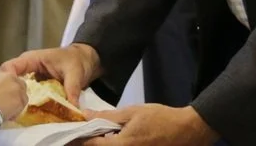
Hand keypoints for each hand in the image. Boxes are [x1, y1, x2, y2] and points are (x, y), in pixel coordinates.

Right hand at [0, 68, 27, 120]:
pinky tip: (8, 115)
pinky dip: (17, 110)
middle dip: (15, 92)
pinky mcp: (21, 99)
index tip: (6, 91)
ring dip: (17, 101)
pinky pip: (22, 104)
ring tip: (6, 110)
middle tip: (7, 102)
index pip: (9, 75)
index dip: (9, 84)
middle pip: (19, 82)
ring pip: (22, 93)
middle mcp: (10, 77)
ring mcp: (17, 87)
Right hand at [1, 43, 101, 105]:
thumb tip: (73, 107)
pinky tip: (31, 117)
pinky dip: (30, 106)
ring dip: (19, 103)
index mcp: (31, 60)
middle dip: (11, 96)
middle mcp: (27, 70)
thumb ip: (72, 89)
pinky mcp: (36, 90)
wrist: (84, 61)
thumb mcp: (75, 72)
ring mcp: (30, 80)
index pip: (10, 68)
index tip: (10, 97)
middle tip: (15, 110)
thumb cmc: (77, 60)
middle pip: (11, 82)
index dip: (7, 81)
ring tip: (20, 115)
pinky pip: (28, 98)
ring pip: (18, 92)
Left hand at [80, 105, 216, 145]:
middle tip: (79, 137)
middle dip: (88, 144)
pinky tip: (111, 140)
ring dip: (101, 145)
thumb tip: (85, 115)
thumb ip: (107, 116)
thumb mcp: (132, 112)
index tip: (69, 134)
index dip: (78, 139)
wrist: (186, 130)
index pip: (91, 145)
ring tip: (95, 137)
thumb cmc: (160, 118)